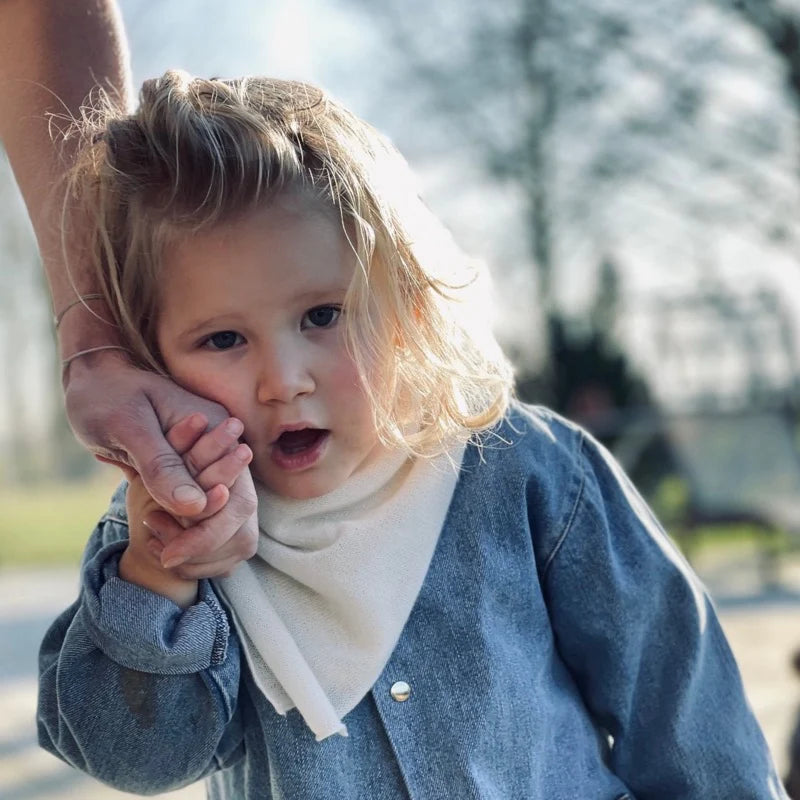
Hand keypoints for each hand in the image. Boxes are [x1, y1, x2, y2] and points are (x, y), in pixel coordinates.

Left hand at [64, 350, 258, 577]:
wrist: (94, 381)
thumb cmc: (107, 397)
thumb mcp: (129, 426)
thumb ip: (162, 464)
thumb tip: (195, 507)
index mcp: (219, 428)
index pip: (236, 496)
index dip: (207, 532)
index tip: (169, 555)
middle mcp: (224, 448)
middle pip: (238, 513)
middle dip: (203, 543)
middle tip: (164, 556)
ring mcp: (212, 463)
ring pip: (229, 522)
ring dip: (198, 544)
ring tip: (155, 539)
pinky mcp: (196, 475)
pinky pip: (206, 517)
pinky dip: (187, 537)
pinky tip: (155, 534)